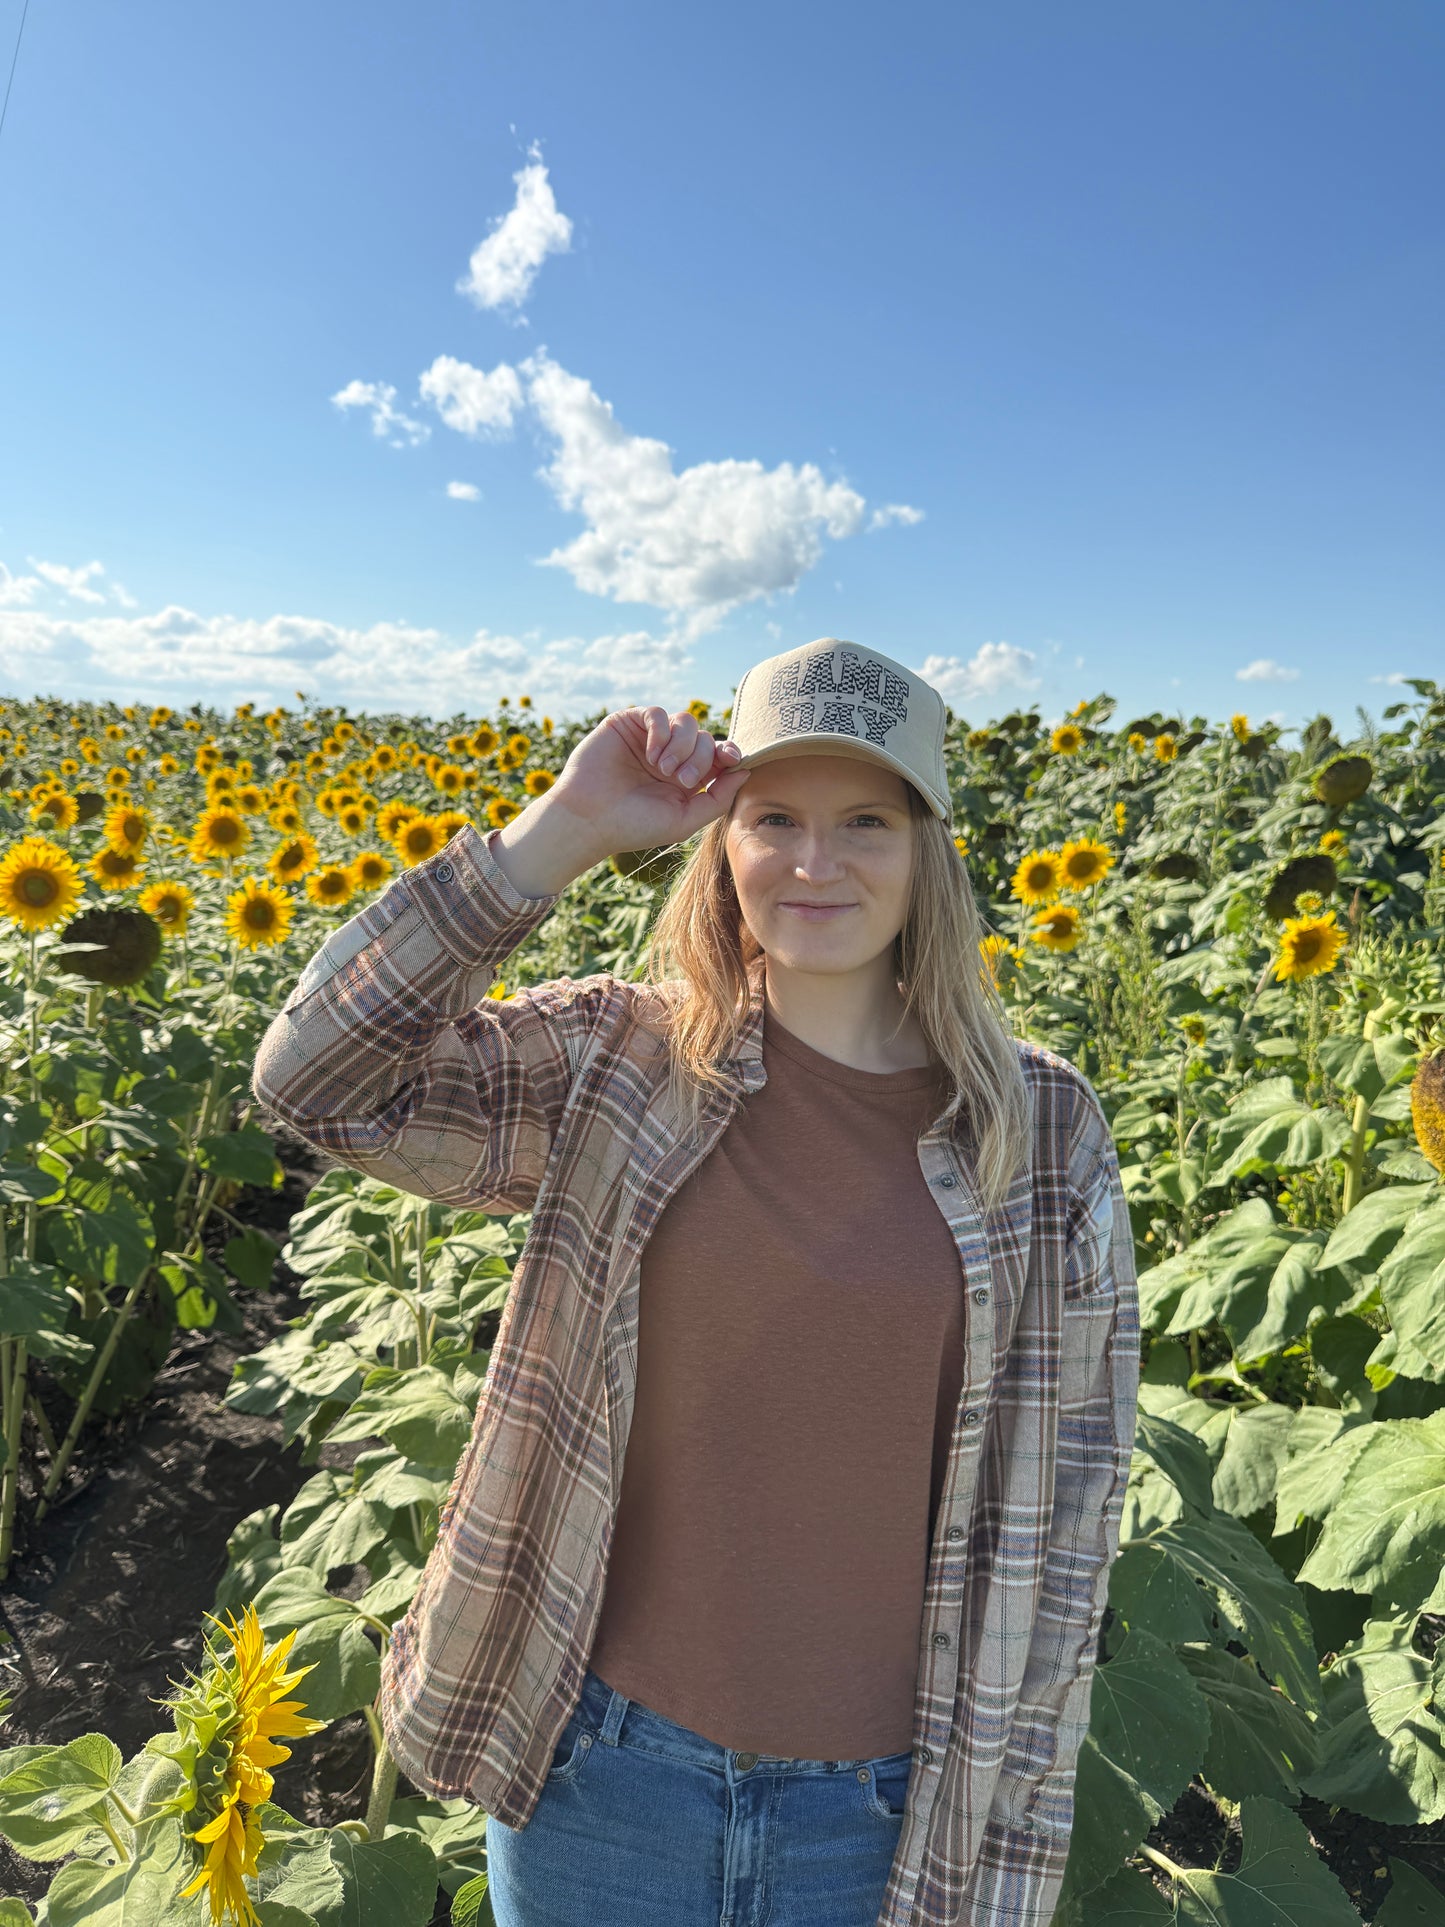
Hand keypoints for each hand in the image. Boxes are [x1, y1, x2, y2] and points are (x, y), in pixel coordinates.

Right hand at [546, 705, 752, 859]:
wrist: (588, 820)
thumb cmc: (634, 826)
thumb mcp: (685, 819)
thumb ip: (718, 798)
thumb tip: (746, 770)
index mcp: (685, 778)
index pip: (718, 755)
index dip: (729, 753)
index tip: (731, 760)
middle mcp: (670, 755)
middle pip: (705, 738)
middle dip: (701, 758)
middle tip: (680, 779)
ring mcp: (649, 738)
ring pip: (686, 722)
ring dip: (682, 745)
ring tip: (662, 769)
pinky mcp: (627, 724)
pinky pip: (657, 713)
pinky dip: (661, 731)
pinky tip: (652, 754)